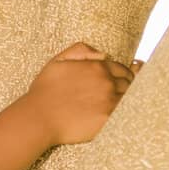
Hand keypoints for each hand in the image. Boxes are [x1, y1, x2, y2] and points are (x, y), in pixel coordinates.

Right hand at [19, 41, 139, 145]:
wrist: (38, 118)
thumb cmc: (44, 91)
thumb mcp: (57, 61)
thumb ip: (80, 50)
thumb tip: (104, 54)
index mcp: (97, 67)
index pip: (121, 68)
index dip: (122, 73)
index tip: (122, 78)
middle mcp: (106, 82)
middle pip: (129, 82)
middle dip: (126, 85)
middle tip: (123, 91)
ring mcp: (109, 100)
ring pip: (130, 96)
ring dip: (128, 98)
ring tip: (122, 101)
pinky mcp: (108, 119)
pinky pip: (126, 112)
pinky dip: (127, 111)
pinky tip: (124, 112)